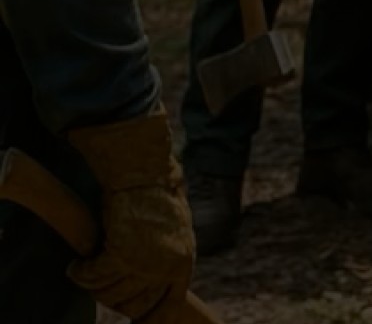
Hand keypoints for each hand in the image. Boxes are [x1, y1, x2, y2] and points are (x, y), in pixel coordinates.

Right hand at [66, 107, 193, 323]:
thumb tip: (151, 281)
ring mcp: (146, 264)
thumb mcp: (173, 232)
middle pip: (132, 306)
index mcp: (183, 264)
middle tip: (101, 282)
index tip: (135, 322)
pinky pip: (94, 278)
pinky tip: (77, 265)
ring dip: (94, 284)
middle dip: (113, 298)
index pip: (168, 308)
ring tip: (87, 269)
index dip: (148, 318)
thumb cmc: (157, 197)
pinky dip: (82, 273)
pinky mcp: (122, 254)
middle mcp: (167, 268)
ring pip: (109, 293)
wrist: (145, 173)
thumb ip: (165, 258)